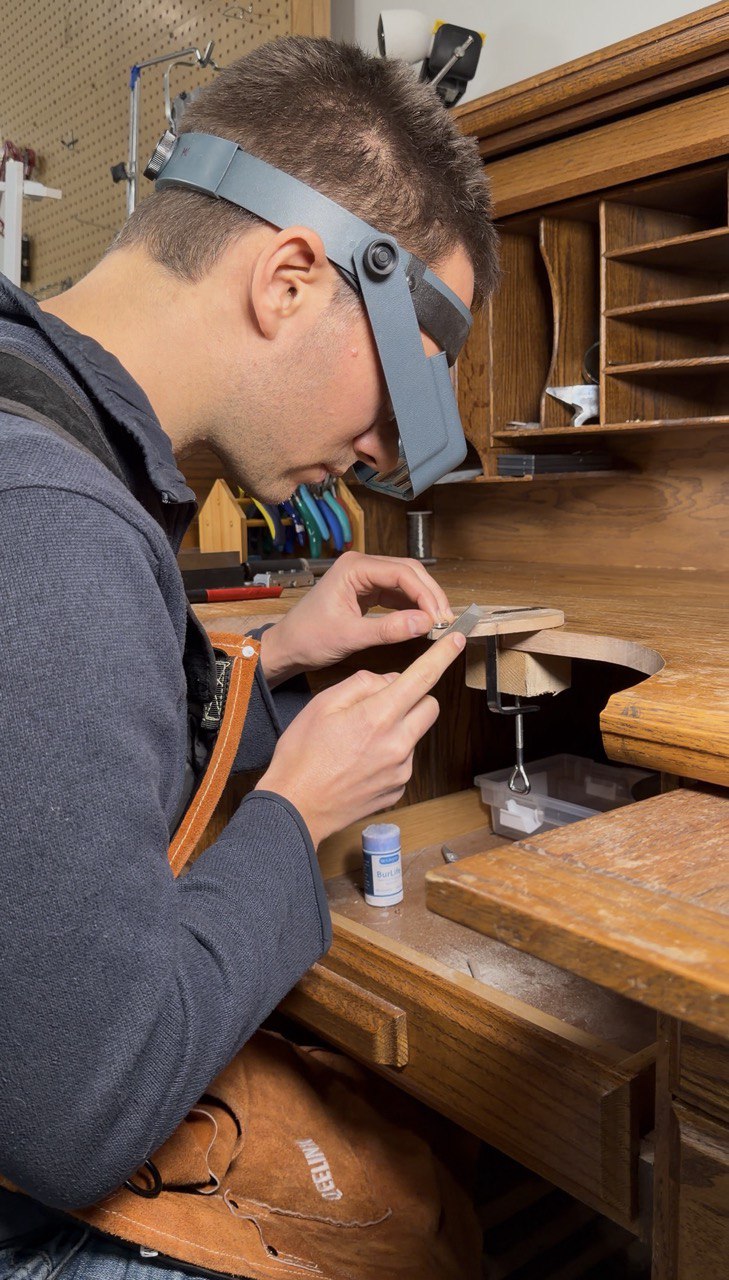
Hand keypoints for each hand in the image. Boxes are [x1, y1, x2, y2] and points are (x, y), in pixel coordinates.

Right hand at [256, 630, 465, 845]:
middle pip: (430, 706)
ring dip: (399, 727)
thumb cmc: (302, 755)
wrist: (296, 807)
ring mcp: (401, 770)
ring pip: (415, 734)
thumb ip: (363, 684)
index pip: (422, 678)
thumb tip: (390, 681)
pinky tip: (361, 761)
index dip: (442, 656)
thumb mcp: (323, 704)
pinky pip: (405, 760)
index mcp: (379, 717)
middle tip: (382, 702)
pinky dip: (390, 754)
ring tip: (359, 740)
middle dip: (415, 697)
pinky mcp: (398, 789)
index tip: (456, 641)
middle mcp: (398, 744)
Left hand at [259, 551, 454, 686]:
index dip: (426, 595)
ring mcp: (364, 578)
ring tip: (438, 623)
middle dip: (430, 595)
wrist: (287, 647)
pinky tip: (423, 621)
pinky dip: (413, 607)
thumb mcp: (350, 636)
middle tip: (445, 620)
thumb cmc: (307, 638)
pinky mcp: (367, 591)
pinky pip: (397, 594)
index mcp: (353, 568)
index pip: (402, 573)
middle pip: (409, 573)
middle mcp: (361, 566)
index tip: (440, 617)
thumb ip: (389, 629)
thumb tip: (425, 624)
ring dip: (424, 601)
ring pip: (406, 583)